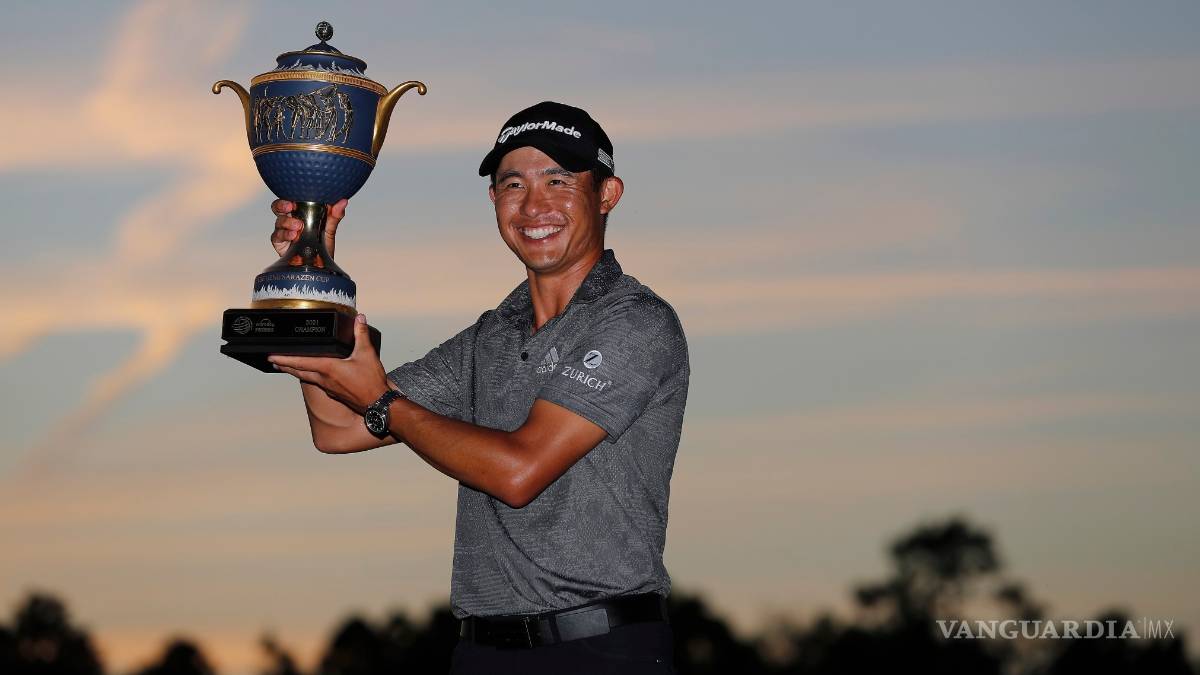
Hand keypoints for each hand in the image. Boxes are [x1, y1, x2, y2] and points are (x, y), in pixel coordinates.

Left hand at [268, 314, 388, 415]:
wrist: (377, 403)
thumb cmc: (371, 382)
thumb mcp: (367, 354)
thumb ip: (361, 334)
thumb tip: (359, 319)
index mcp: (328, 368)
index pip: (301, 362)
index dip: (285, 358)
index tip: (272, 356)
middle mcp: (324, 378)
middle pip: (298, 371)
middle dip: (285, 365)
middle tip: (272, 361)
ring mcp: (328, 387)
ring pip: (305, 377)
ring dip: (294, 371)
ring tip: (285, 367)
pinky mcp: (334, 393)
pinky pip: (316, 382)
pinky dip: (308, 376)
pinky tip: (310, 375)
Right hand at [270, 198, 347, 257]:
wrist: (319, 266)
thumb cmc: (322, 245)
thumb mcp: (330, 229)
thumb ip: (335, 216)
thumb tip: (343, 201)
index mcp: (299, 213)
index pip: (291, 199)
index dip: (290, 196)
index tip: (297, 197)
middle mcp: (289, 220)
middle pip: (278, 207)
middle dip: (282, 205)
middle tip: (290, 206)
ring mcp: (283, 231)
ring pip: (278, 221)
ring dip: (287, 222)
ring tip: (298, 227)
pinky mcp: (279, 243)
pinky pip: (277, 236)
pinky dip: (285, 234)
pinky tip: (293, 236)